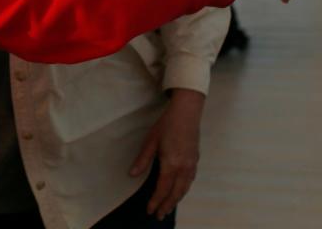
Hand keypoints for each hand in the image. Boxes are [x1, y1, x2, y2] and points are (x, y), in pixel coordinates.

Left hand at [129, 88, 203, 219]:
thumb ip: (143, 160)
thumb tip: (132, 174)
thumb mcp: (151, 141)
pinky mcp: (195, 161)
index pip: (163, 188)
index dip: (156, 201)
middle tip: (159, 216)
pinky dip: (183, 191)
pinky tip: (178, 192)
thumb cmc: (166, 125)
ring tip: (167, 208)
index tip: (150, 210)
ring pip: (184, 189)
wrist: (187, 113)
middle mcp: (184, 168)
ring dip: (176, 200)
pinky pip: (189, 182)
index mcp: (171, 163)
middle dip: (167, 205)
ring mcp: (192, 165)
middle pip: (176, 193)